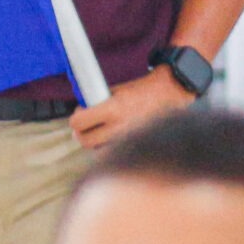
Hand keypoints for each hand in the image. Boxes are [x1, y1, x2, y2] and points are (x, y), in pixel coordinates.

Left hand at [67, 65, 193, 150]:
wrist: (168, 96)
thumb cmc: (142, 91)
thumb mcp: (117, 91)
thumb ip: (98, 101)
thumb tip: (82, 111)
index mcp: (113, 109)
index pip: (79, 122)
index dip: (75, 119)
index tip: (78, 114)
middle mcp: (119, 127)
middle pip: (85, 141)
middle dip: (80, 133)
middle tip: (82, 126)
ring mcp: (127, 140)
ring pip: (98, 150)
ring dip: (94, 142)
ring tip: (98, 131)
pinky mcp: (134, 146)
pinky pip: (112, 152)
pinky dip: (107, 148)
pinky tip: (110, 138)